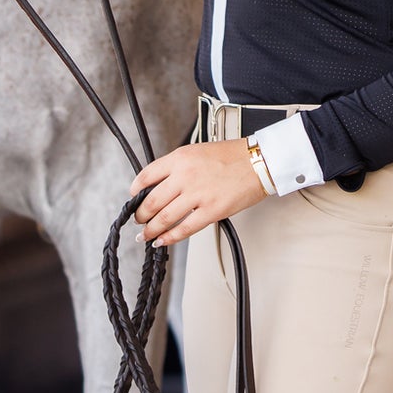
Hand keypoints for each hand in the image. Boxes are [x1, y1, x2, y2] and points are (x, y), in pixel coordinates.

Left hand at [130, 139, 268, 246]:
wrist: (258, 162)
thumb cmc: (232, 156)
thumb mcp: (197, 151)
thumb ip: (178, 166)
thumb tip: (161, 184)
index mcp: (180, 158)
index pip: (147, 175)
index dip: (136, 190)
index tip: (133, 198)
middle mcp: (185, 176)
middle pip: (152, 201)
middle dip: (141, 215)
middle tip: (138, 220)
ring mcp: (198, 195)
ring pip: (164, 218)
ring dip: (151, 229)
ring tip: (145, 235)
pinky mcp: (212, 211)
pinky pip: (185, 229)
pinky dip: (170, 238)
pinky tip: (162, 241)